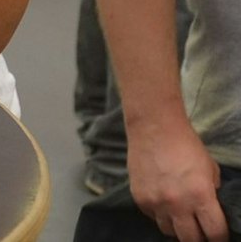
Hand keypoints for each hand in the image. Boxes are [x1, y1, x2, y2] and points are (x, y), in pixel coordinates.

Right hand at [128, 117, 228, 241]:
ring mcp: (156, 202)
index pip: (214, 232)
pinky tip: (164, 202)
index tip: (219, 238)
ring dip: (177, 227)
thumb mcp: (210, 170)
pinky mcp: (139, 198)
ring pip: (169, 231)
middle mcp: (177, 204)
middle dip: (199, 239)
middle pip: (190, 239)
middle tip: (201, 233)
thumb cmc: (186, 145)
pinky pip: (152, 217)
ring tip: (181, 217)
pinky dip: (160, 214)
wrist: (154, 129)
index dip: (219, 239)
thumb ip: (212, 192)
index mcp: (201, 196)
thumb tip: (212, 208)